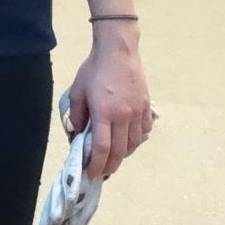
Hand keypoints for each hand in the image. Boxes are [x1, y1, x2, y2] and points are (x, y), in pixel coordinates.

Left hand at [65, 27, 152, 178]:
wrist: (118, 51)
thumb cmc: (94, 70)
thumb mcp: (77, 91)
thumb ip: (77, 116)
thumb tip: (78, 136)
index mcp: (104, 113)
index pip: (103, 148)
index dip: (98, 165)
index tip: (93, 173)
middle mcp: (124, 116)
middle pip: (120, 151)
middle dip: (110, 166)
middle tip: (103, 172)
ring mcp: (138, 112)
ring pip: (134, 144)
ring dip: (123, 154)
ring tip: (113, 157)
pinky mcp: (146, 107)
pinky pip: (144, 132)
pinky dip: (136, 141)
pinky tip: (128, 140)